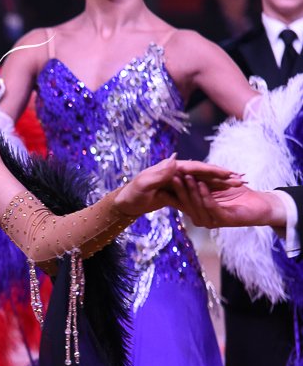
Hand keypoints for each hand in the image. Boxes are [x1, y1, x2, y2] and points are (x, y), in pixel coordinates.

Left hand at [114, 155, 243, 216]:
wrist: (124, 203)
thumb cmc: (132, 193)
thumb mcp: (144, 184)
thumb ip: (159, 174)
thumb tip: (175, 161)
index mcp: (170, 168)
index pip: (196, 167)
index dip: (213, 170)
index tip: (229, 173)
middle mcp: (175, 172)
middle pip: (203, 172)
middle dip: (222, 175)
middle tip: (241, 178)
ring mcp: (177, 181)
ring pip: (203, 180)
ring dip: (220, 183)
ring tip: (238, 185)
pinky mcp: (177, 191)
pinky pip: (198, 190)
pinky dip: (211, 191)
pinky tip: (223, 194)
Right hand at [173, 175, 285, 228]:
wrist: (261, 205)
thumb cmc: (237, 194)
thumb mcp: (213, 186)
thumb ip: (197, 183)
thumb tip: (179, 171)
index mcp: (197, 211)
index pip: (180, 200)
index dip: (172, 188)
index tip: (164, 176)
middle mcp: (201, 218)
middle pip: (186, 202)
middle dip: (178, 188)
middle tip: (171, 175)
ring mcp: (212, 220)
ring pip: (197, 204)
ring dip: (190, 190)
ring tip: (185, 176)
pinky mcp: (223, 220)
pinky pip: (211, 206)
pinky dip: (205, 195)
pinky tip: (201, 183)